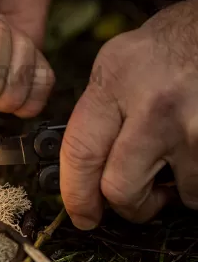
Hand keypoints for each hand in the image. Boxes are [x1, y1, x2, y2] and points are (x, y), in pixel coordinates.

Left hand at [60, 0, 197, 228]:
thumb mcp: (116, 64)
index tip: (80, 214)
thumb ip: (97, 112)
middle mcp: (154, 108)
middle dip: (125, 204)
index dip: (75, 194)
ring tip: (174, 157)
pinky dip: (197, 180)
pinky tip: (192, 151)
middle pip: (121, 189)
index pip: (81, 152)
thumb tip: (81, 164)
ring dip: (174, 191)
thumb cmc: (167, 46)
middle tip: (132, 196)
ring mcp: (195, 129)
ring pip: (178, 197)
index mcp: (115, 83)